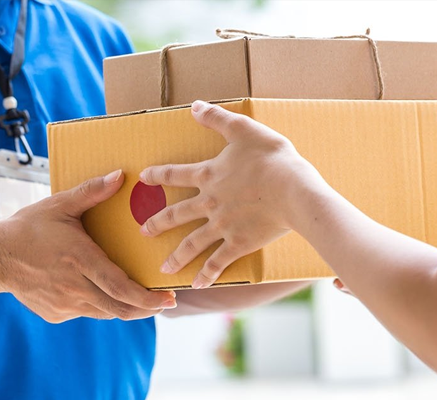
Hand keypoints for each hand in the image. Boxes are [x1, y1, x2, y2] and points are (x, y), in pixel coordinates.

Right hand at [0, 170, 176, 322]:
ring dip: (126, 307)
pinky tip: (104, 291)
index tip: (168, 299)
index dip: (146, 298)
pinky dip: (101, 304)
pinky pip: (87, 312)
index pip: (120, 288)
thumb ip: (92, 192)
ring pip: (105, 312)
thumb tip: (121, 175)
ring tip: (142, 297)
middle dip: (146, 308)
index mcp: (80, 260)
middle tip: (165, 302)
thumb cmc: (29, 228)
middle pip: (119, 308)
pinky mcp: (56, 313)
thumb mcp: (60, 205)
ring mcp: (64, 304)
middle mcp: (74, 287)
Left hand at [139, 100, 324, 288]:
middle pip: (176, 214)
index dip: (158, 175)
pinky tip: (197, 285)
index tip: (143, 178)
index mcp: (209, 175)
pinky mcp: (238, 244)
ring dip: (176, 256)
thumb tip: (194, 106)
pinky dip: (207, 275)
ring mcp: (222, 226)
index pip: (175, 174)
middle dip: (158, 223)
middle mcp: (209, 203)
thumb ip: (217, 118)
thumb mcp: (244, 129)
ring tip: (163, 269)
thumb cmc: (272, 158)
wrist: (294, 191)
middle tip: (143, 232)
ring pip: (192, 243)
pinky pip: (218, 262)